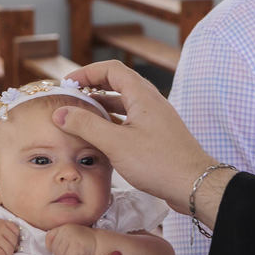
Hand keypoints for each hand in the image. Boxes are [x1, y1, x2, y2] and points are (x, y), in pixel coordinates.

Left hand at [45, 224, 96, 254]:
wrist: (101, 244)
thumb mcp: (70, 235)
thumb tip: (48, 248)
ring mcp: (71, 238)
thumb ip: (59, 238)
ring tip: (77, 254)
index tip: (62, 249)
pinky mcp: (77, 247)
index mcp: (63, 227)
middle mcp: (66, 230)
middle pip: (54, 250)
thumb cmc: (85, 242)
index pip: (48, 237)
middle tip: (72, 253)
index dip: (52, 247)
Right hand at [53, 60, 223, 217]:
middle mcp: (151, 102)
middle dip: (93, 88)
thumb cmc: (158, 162)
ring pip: (125, 104)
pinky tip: (102, 138)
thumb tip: (60, 113)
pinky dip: (113, 123)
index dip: (88, 72)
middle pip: (119, 84)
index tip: (68, 83)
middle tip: (72, 98)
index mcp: (142, 96)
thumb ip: (86, 125)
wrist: (194, 185)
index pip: (112, 69)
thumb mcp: (115, 143)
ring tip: (81, 117)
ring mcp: (156, 119)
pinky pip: (131, 121)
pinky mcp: (158, 136)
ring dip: (103, 106)